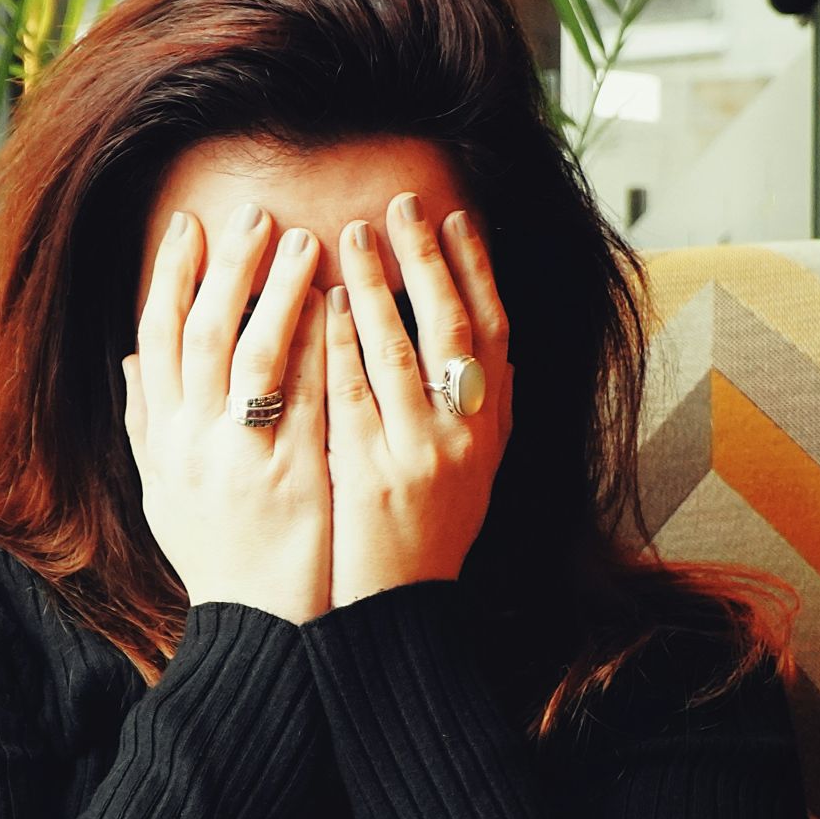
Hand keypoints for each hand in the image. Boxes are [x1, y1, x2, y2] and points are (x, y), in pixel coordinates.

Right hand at [123, 202, 332, 624]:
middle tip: (252, 214)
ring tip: (305, 239)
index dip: (172, 278)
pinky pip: (305, 396)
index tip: (190, 227)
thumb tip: (130, 362)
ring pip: (255, 353)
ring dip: (278, 290)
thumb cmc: (217, 556)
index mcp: (163, 440)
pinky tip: (338, 305)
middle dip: (227, 266)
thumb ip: (146, 424)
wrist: (259, 628)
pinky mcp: (294, 475)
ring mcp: (243, 458)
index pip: (157, 338)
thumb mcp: (163, 492)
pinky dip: (317, 345)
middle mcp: (194, 443)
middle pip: (204, 332)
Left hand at [323, 193, 513, 608]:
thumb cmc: (425, 537)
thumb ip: (470, 410)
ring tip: (352, 234)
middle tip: (401, 205)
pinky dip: (341, 343)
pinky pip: (353, 393)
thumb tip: (484, 346)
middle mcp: (466, 435)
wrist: (398, 613)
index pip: (494, 330)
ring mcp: (422, 453)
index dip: (478, 269)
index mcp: (491, 428)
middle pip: (455, 327)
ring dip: (379, 285)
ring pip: (403, 350)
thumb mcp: (468, 471)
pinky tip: (324, 303)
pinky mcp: (374, 473)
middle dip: (427, 258)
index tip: (456, 218)